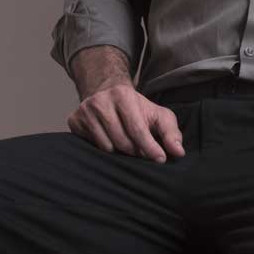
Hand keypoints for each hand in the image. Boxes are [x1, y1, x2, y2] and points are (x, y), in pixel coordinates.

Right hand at [67, 82, 184, 161]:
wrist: (107, 93)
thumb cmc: (138, 109)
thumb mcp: (158, 115)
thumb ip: (171, 133)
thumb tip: (178, 153)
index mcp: (123, 95)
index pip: (137, 130)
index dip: (150, 148)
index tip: (160, 159)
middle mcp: (100, 101)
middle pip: (122, 141)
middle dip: (136, 151)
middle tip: (142, 151)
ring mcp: (85, 111)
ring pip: (107, 147)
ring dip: (121, 153)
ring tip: (128, 145)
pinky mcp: (74, 121)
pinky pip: (93, 147)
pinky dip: (106, 149)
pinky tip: (112, 141)